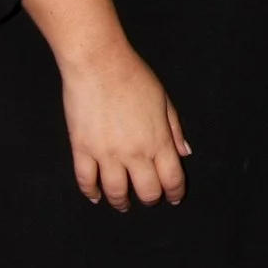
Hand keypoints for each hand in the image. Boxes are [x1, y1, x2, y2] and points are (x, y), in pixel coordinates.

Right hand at [57, 41, 189, 209]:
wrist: (99, 63)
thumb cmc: (134, 76)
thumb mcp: (163, 100)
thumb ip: (174, 129)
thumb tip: (184, 153)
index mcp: (158, 140)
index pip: (171, 178)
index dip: (174, 193)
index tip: (174, 197)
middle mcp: (135, 152)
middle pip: (146, 191)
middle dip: (151, 199)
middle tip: (149, 199)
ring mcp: (107, 153)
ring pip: (116, 191)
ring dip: (121, 202)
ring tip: (123, 204)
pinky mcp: (82, 148)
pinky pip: (85, 180)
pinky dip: (91, 192)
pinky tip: (95, 196)